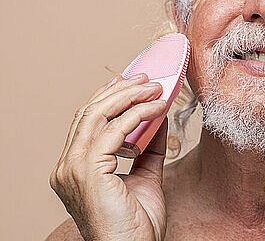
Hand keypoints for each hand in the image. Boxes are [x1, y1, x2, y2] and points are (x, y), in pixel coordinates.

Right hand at [50, 74, 168, 240]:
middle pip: (89, 113)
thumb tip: (157, 118)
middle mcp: (67, 166)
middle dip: (120, 90)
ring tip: (155, 88)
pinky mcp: (88, 171)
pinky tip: (158, 107)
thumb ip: (148, 148)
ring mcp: (73, 168)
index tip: (130, 82)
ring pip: (99, 115)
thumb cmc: (136, 225)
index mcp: (74, 169)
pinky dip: (139, 113)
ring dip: (130, 96)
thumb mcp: (145, 177)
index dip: (108, 97)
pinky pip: (116, 130)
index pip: (86, 122)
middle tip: (145, 78)